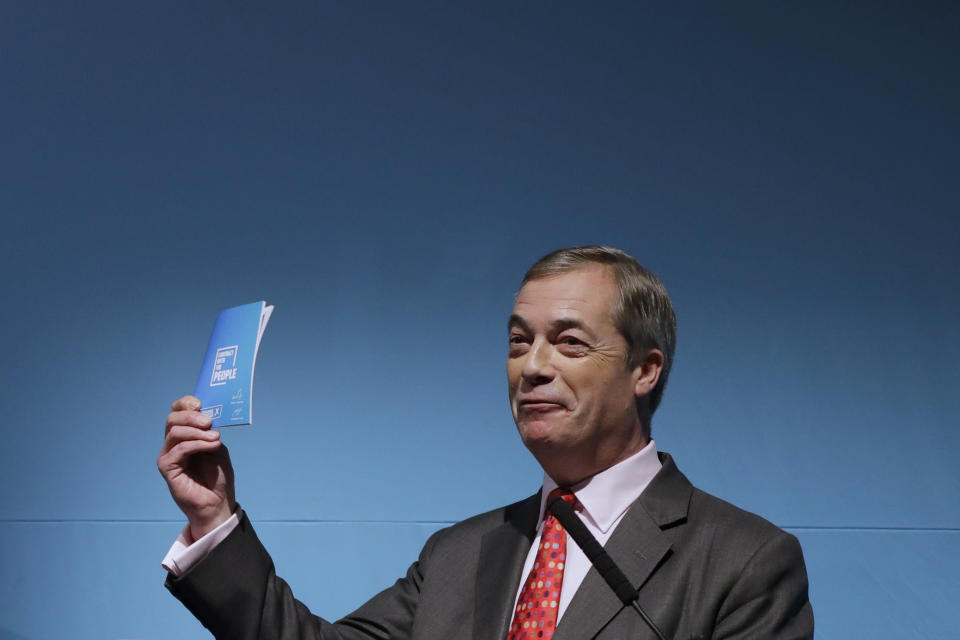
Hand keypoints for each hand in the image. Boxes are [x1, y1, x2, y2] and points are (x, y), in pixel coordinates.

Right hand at [158, 395, 236, 541]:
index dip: (186, 403)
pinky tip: (212, 446)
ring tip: (215, 438)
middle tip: (209, 422)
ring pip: (174, 432)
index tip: (201, 403)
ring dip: (197, 432)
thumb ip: (208, 431)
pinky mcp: (167, 468)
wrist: (218, 502)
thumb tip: (206, 416)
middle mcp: (173, 443)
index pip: (177, 411)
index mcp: (185, 435)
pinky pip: (179, 449)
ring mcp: (168, 455)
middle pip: (172, 419)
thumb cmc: (217, 475)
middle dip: (191, 416)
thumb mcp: (216, 446)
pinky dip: (198, 444)